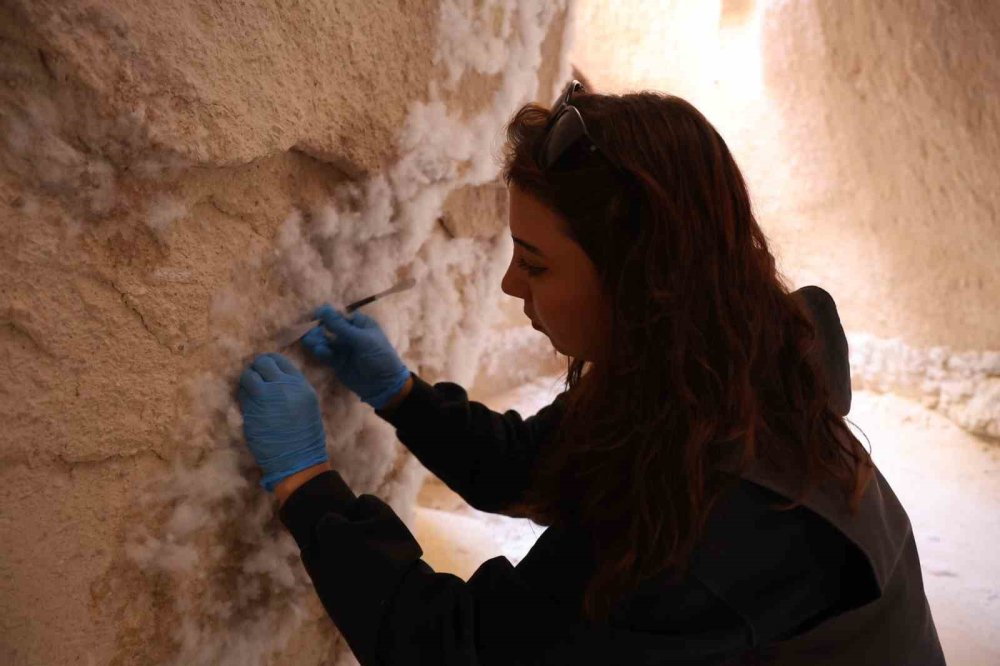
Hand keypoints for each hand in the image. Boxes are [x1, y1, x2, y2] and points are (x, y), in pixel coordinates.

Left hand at [238, 353, 328, 491]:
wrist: (298, 460)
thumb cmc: (305, 436)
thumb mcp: (307, 404)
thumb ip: (293, 387)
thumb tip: (275, 376)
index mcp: (299, 384)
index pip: (280, 360)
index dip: (270, 362)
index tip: (266, 368)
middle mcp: (282, 386)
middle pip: (262, 363)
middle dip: (257, 368)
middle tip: (255, 376)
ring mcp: (265, 398)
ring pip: (248, 376)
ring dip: (247, 380)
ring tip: (249, 389)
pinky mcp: (251, 411)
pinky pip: (242, 394)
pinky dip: (243, 394)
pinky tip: (248, 401)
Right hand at [301, 304, 410, 409]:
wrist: (384, 386)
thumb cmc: (379, 357)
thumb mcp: (362, 340)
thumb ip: (341, 327)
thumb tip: (323, 309)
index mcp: (360, 324)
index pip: (340, 315)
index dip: (327, 315)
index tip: (315, 315)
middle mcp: (350, 334)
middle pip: (329, 328)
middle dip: (319, 328)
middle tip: (307, 330)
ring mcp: (343, 349)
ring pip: (325, 341)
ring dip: (317, 340)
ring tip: (309, 340)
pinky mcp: (337, 362)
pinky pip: (326, 354)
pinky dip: (321, 351)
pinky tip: (319, 351)